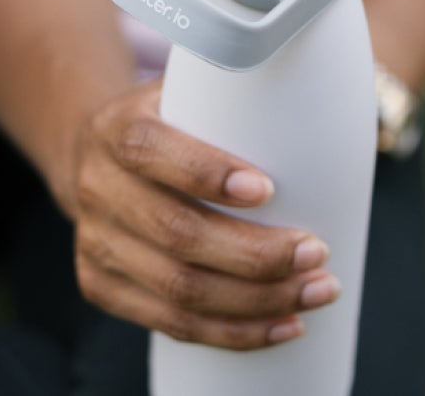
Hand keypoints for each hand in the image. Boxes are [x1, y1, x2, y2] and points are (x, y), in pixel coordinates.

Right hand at [61, 81, 340, 349]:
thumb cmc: (174, 125)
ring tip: (317, 291)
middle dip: (254, 253)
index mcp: (115, 130)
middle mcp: (96, 187)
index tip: (268, 190)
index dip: (204, 173)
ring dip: (257, 300)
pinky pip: (170, 323)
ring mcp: (94, 242)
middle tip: (317, 252)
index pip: (148, 151)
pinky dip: (234, 332)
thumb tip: (330, 97)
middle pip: (174, 233)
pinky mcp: (99, 284)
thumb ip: (239, 93)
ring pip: (177, 288)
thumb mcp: (189, 93)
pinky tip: (282, 326)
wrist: (99, 159)